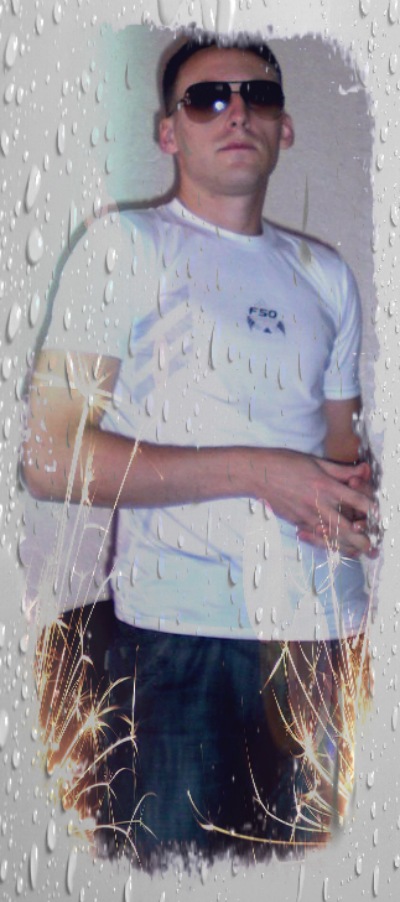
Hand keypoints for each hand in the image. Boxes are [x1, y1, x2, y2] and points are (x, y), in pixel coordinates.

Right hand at [255, 451, 378, 557]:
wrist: (257, 474)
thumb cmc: (285, 463)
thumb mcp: (316, 462)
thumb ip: (341, 470)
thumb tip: (363, 470)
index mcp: (325, 485)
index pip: (355, 500)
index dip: (370, 509)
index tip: (379, 514)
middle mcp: (317, 504)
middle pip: (346, 527)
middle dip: (361, 538)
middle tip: (373, 545)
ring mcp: (306, 516)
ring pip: (331, 537)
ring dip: (347, 546)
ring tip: (360, 552)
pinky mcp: (296, 522)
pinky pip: (315, 536)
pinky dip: (327, 543)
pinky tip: (337, 547)